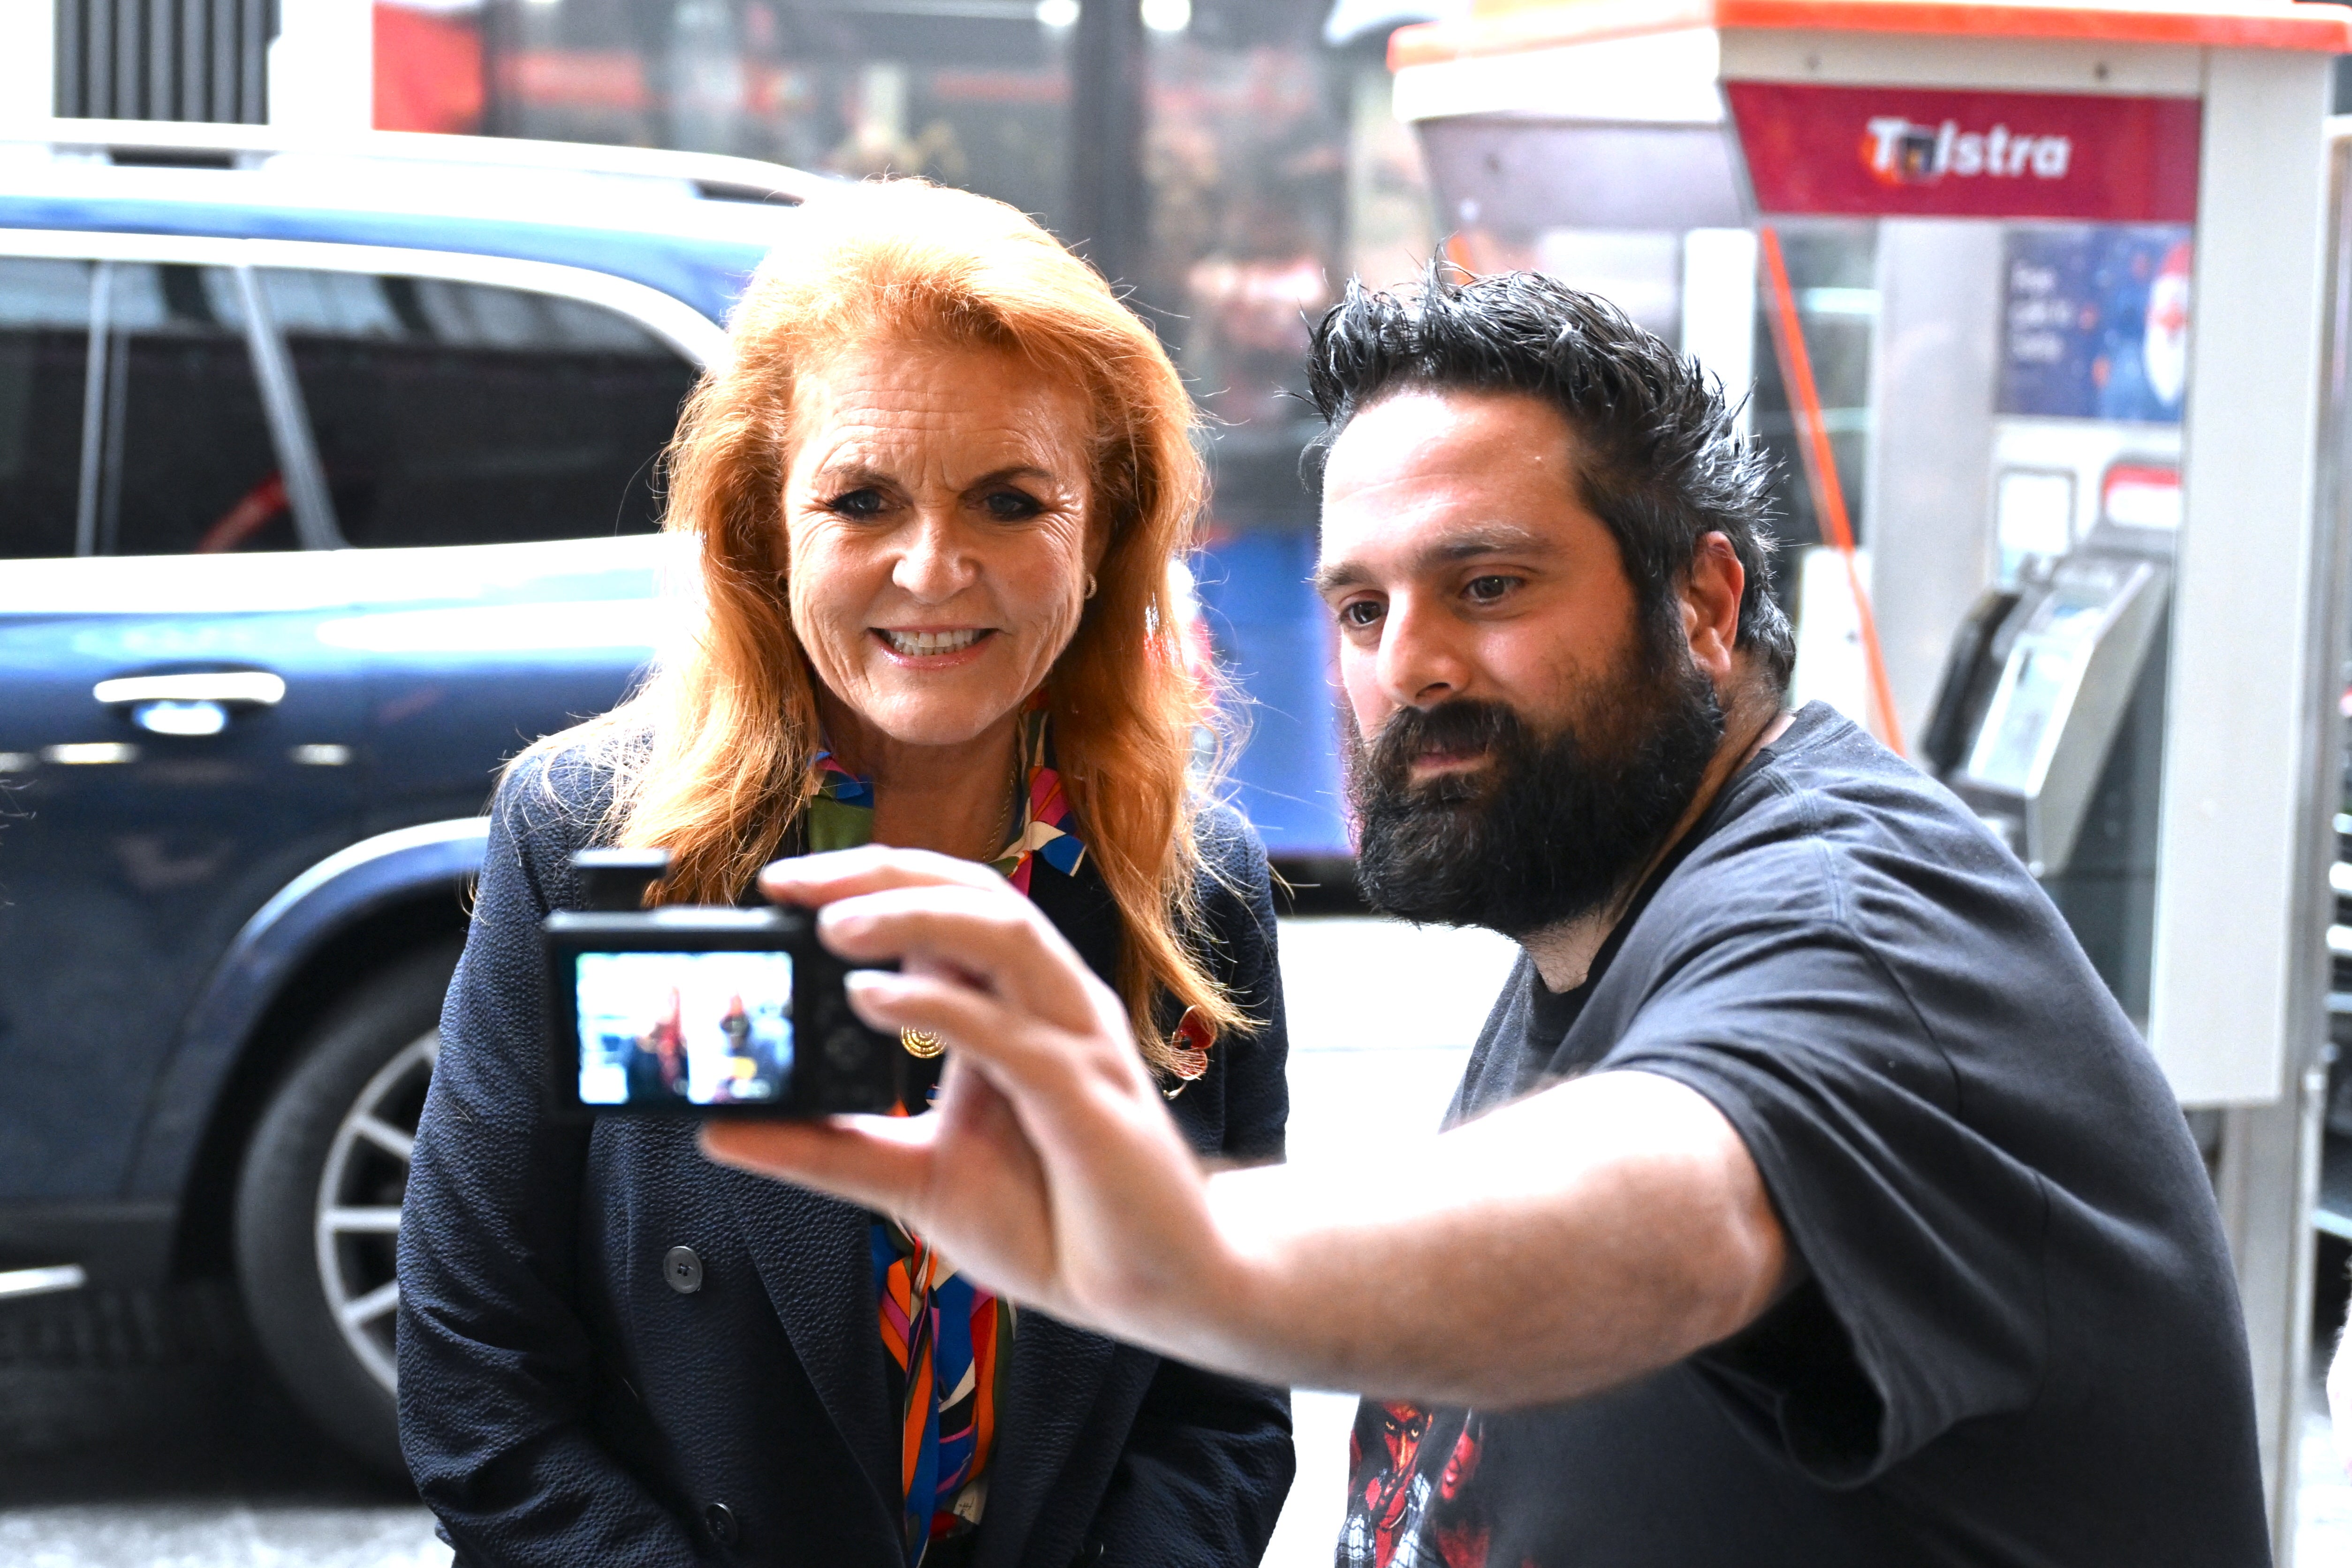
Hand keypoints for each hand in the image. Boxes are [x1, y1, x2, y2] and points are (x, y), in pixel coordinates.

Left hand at [700, 846, 1235, 1343]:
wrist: (1153, 1286)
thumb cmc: (1056, 1221)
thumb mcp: (914, 1179)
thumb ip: (824, 1151)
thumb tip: (720, 1131)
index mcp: (1016, 1009)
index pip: (947, 911)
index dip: (871, 882)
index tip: (782, 889)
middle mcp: (1052, 1007)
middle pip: (977, 895)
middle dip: (882, 875)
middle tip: (790, 886)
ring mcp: (1076, 1046)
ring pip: (1005, 936)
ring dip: (913, 919)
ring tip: (832, 927)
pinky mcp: (1088, 1101)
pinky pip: (1013, 1033)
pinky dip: (939, 1007)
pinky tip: (872, 1002)